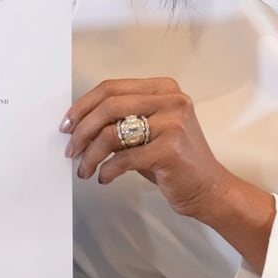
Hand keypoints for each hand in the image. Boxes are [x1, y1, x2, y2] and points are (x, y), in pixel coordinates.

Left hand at [61, 76, 224, 212]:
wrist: (209, 188)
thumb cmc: (175, 160)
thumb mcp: (150, 130)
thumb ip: (122, 119)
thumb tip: (79, 123)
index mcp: (164, 89)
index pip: (111, 88)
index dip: (83, 105)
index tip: (68, 123)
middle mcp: (171, 100)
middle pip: (108, 106)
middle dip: (82, 130)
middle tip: (71, 149)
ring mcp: (173, 123)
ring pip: (111, 133)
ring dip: (90, 154)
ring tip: (85, 168)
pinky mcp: (170, 150)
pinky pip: (122, 158)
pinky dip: (106, 170)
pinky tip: (104, 177)